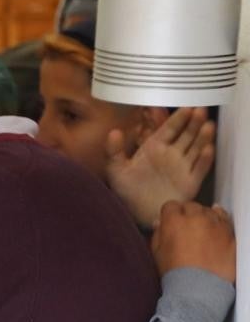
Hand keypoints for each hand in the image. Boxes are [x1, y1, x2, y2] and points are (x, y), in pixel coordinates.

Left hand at [107, 107, 215, 227]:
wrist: (138, 213)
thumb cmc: (127, 191)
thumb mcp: (116, 170)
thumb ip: (114, 151)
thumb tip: (114, 132)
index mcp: (154, 148)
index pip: (169, 129)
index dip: (178, 118)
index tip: (186, 108)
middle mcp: (171, 154)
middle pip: (186, 134)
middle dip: (194, 122)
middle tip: (201, 110)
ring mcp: (182, 167)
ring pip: (196, 148)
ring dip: (203, 137)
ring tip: (208, 125)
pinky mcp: (190, 181)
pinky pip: (200, 168)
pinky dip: (205, 159)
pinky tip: (208, 149)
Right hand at [152, 201, 234, 282]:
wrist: (198, 289)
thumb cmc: (174, 272)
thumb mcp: (157, 253)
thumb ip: (157, 234)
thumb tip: (159, 223)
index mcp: (174, 221)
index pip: (171, 206)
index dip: (170, 214)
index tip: (170, 221)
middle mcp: (196, 218)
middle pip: (191, 206)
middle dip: (187, 214)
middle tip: (186, 226)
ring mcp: (215, 225)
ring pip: (209, 210)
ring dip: (204, 217)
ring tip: (202, 228)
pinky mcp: (230, 234)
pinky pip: (225, 220)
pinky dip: (220, 220)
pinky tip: (216, 223)